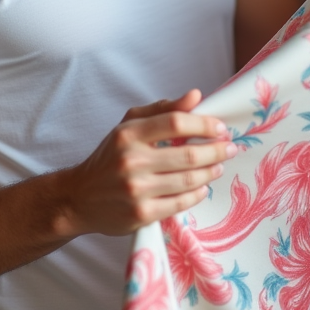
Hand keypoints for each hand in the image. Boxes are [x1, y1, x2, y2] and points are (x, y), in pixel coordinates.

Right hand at [59, 90, 234, 236]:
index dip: (204, 124)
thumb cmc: (110, 157)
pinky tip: (203, 187)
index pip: (176, 122)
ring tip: (219, 166)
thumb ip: (163, 109)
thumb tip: (196, 95)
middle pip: (188, 155)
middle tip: (230, 148)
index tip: (220, 128)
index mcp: (129, 134)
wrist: (79, 198)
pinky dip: (198, 194)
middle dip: (217, 151)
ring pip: (189, 180)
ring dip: (211, 172)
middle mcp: (132, 161)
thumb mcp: (128, 126)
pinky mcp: (141, 214)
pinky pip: (181, 203)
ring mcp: (137, 190)